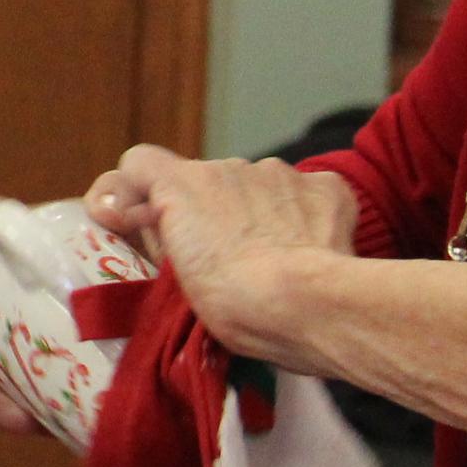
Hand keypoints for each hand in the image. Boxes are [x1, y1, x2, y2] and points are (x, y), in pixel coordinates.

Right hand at [89, 145, 355, 355]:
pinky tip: (307, 247)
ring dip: (256, 212)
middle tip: (220, 260)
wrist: (305, 304)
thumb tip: (163, 226)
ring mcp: (281, 174)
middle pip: (207, 181)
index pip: (140, 162)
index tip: (148, 226)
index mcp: (181, 184)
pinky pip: (307, 193)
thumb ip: (163, 238)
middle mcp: (230, 165)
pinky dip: (304, 214)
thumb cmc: (231, 299)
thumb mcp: (172, 277)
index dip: (140, 192)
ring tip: (270, 258)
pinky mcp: (326, 187)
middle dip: (208, 211)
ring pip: (258, 186)